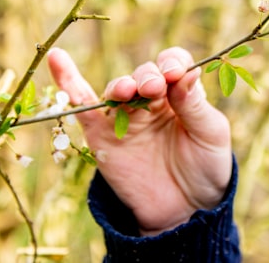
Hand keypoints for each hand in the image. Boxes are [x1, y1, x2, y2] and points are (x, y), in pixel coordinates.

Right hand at [47, 47, 232, 235]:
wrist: (185, 211)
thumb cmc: (205, 167)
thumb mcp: (211, 134)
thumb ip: (196, 105)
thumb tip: (188, 73)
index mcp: (181, 94)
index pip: (174, 63)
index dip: (173, 62)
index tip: (175, 73)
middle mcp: (152, 100)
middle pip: (144, 74)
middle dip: (148, 76)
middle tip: (155, 87)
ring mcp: (126, 118)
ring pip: (118, 89)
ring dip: (122, 86)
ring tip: (129, 90)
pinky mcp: (103, 137)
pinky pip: (82, 107)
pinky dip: (68, 82)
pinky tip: (57, 58)